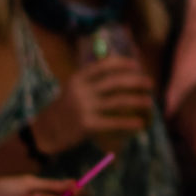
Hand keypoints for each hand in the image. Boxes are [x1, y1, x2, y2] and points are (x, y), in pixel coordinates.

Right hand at [29, 56, 157, 156]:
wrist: (46, 131)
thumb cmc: (65, 109)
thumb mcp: (73, 89)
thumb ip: (91, 81)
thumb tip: (119, 72)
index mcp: (78, 78)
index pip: (104, 65)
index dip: (122, 63)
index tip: (137, 65)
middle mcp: (81, 90)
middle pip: (115, 82)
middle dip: (135, 81)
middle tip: (149, 83)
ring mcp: (84, 108)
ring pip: (118, 101)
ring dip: (137, 100)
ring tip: (149, 102)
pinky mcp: (87, 125)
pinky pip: (113, 122)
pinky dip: (129, 122)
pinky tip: (140, 124)